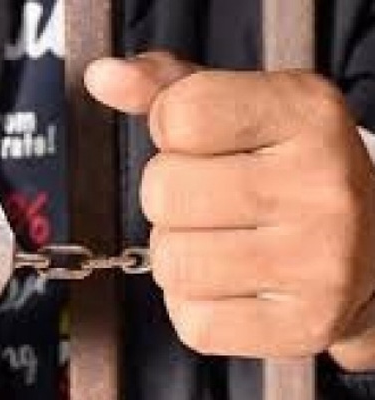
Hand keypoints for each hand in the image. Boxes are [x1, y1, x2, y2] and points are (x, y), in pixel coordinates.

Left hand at [86, 52, 374, 369]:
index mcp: (306, 114)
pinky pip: (193, 321)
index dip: (170, 129)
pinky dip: (195, 305)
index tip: (196, 138)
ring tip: (221, 242)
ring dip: (179, 254)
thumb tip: (103, 78)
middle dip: (169, 198)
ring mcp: (319, 263)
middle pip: (164, 193)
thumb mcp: (241, 108)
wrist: (368, 244)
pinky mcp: (304, 325)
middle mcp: (322, 187)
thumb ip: (169, 87)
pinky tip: (231, 283)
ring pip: (172, 262)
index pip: (180, 114)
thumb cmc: (288, 169)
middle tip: (211, 199)